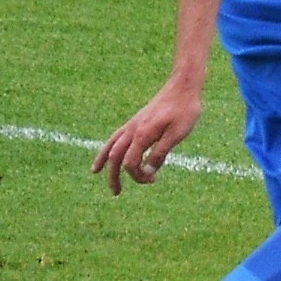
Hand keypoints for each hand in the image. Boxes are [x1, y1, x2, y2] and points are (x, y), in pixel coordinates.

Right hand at [94, 75, 203, 192]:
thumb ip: (161, 153)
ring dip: (105, 161)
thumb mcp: (177, 135)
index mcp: (142, 135)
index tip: (153, 178)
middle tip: (116, 193)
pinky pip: (116, 136)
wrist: (183, 86)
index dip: (138, 175)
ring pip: (111, 145)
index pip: (131, 163)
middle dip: (113, 176)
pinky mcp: (136, 121)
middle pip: (115, 156)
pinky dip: (108, 147)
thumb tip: (148, 171)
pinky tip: (109, 152)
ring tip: (96, 173)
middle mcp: (133, 130)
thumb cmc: (184, 110)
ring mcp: (133, 124)